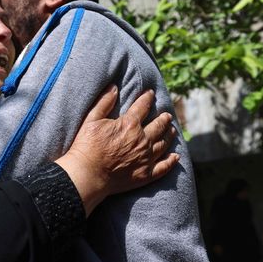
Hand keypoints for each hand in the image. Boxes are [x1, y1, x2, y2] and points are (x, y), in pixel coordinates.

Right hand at [56, 85, 177, 215]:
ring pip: (164, 144)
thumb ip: (104, 102)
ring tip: (172, 131)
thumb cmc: (86, 146)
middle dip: (164, 118)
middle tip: (167, 116)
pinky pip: (164, 166)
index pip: (143, 107)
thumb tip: (114, 87)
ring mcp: (146, 158)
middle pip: (158, 125)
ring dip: (169, 135)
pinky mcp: (146, 174)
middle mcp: (142, 140)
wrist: (88, 174)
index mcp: (129, 124)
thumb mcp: (91, 119)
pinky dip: (171, 161)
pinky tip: (175, 157)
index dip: (147, 98)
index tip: (151, 93)